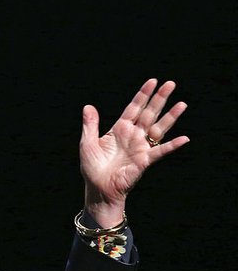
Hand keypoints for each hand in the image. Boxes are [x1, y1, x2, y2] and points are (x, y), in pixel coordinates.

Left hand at [80, 79, 189, 226]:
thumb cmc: (92, 167)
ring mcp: (140, 147)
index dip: (143, 95)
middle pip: (149, 113)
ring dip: (170, 117)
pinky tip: (184, 139)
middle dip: (159, 99)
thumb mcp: (87, 143)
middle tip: (171, 83)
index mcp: (119, 129)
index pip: (133, 108)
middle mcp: (133, 135)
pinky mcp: (145, 160)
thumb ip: (90, 125)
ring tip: (182, 104)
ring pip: (158, 128)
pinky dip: (172, 145)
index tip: (152, 81)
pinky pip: (160, 151)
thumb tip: (88, 106)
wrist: (98, 188)